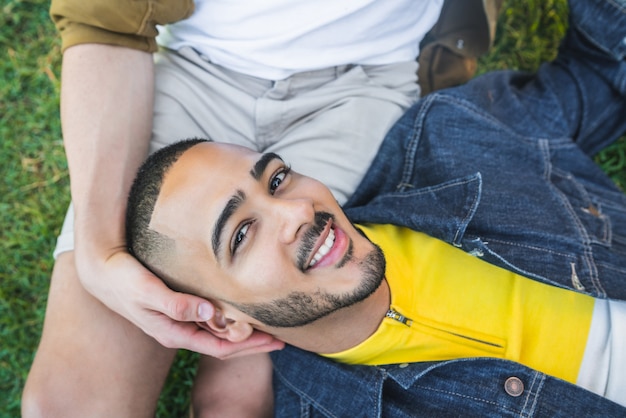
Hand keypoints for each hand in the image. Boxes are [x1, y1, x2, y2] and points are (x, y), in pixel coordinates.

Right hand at [75, 250, 284, 358]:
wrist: (100, 269)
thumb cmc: (123, 279)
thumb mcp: (147, 291)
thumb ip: (176, 303)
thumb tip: (209, 313)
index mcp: (174, 333)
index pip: (220, 348)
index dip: (249, 346)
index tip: (274, 341)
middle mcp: (179, 331)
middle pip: (223, 345)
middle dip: (252, 344)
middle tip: (281, 339)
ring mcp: (178, 321)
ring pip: (217, 334)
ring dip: (242, 333)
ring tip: (266, 327)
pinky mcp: (177, 307)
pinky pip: (209, 321)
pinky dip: (228, 319)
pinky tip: (238, 312)